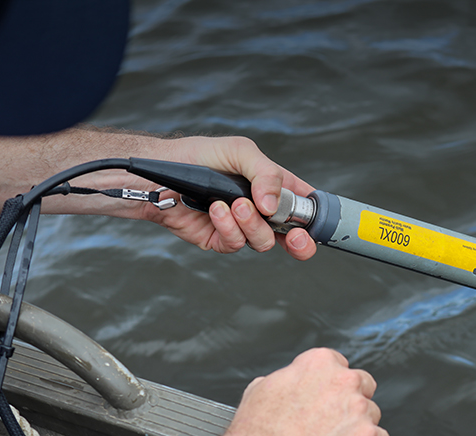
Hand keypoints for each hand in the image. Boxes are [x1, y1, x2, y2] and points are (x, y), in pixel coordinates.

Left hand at [119, 136, 317, 259]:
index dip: (313, 217)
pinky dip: (228, 227)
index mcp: (272, 186)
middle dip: (300, 241)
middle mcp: (260, 209)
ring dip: (251, 223)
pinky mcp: (220, 239)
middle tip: (297, 238)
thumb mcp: (239, 151)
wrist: (160, 173)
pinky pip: (235, 244)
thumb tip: (274, 206)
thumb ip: (266, 174)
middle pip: (292, 235)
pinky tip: (216, 210)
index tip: (316, 223)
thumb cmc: (199, 155)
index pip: (302, 204)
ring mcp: (241, 226)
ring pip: (263, 241)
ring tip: (234, 204)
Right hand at [218, 348, 389, 435]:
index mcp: (319, 363)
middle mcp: (344, 382)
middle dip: (349, 401)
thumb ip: (291, 377)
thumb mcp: (263, 387)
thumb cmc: (256, 433)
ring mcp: (359, 411)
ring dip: (357, 426)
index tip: (325, 396)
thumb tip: (296, 382)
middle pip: (362, 385)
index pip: (339, 365)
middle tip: (331, 420)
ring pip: (371, 414)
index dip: (330, 384)